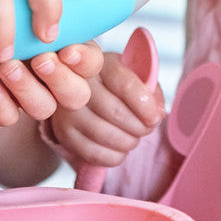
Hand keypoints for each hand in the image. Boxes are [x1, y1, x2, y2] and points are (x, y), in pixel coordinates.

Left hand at [0, 42, 103, 124]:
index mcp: (68, 46)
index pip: (92, 63)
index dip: (84, 61)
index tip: (67, 49)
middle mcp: (53, 74)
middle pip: (77, 95)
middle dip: (61, 80)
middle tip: (40, 60)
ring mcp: (27, 93)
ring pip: (44, 108)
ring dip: (28, 89)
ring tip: (7, 67)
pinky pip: (7, 117)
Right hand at [51, 50, 164, 166]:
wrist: (79, 91)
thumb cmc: (113, 82)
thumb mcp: (132, 74)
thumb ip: (150, 89)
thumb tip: (157, 113)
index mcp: (98, 63)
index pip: (125, 85)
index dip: (145, 105)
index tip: (155, 117)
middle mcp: (78, 85)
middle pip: (115, 112)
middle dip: (139, 127)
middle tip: (147, 128)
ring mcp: (67, 111)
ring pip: (105, 135)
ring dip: (129, 142)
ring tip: (134, 137)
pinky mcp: (63, 134)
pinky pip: (93, 154)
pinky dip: (114, 156)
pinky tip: (120, 148)